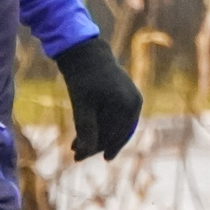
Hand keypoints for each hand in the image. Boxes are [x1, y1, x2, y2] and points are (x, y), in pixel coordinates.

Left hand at [55, 35, 142, 160]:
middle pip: (114, 133)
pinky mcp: (127, 97)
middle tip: (75, 154)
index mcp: (128, 106)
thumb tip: (84, 154)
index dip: (93, 149)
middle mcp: (135, 104)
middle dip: (94, 144)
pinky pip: (116, 118)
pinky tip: (88, 133)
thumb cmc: (83, 77)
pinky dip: (102, 126)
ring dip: (98, 137)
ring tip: (77, 145)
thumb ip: (85, 129)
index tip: (76, 157)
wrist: (86, 52)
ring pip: (115, 127)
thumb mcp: (82, 104)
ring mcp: (133, 100)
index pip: (111, 136)